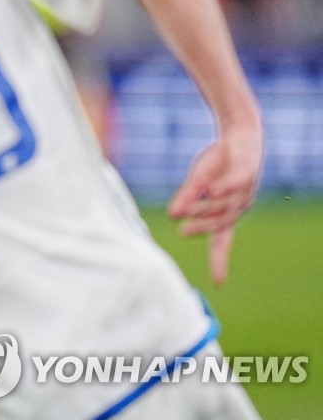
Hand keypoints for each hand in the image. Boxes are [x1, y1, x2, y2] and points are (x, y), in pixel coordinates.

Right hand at [167, 124, 262, 285]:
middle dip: (202, 228)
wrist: (237, 136)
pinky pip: (235, 185)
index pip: (222, 242)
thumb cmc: (217, 164)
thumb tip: (172, 215)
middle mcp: (238, 208)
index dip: (219, 262)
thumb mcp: (196, 182)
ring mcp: (245, 193)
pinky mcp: (247, 174)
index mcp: (226, 214)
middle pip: (220, 224)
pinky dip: (223, 188)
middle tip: (183, 232)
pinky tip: (210, 189)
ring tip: (185, 207)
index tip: (218, 282)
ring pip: (224, 206)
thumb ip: (186, 198)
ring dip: (205, 208)